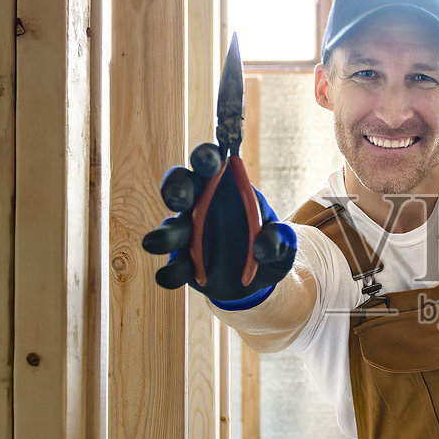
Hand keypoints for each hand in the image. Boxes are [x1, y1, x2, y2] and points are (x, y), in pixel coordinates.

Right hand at [140, 143, 297, 306]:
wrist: (257, 281)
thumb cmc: (268, 247)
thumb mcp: (283, 243)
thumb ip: (280, 239)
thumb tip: (264, 246)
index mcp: (224, 186)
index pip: (210, 162)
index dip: (206, 157)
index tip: (213, 160)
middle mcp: (199, 205)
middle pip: (179, 186)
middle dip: (176, 187)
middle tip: (180, 198)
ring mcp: (187, 234)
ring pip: (169, 227)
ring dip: (164, 235)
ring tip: (156, 243)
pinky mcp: (182, 263)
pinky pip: (172, 266)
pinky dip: (172, 272)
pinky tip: (175, 277)